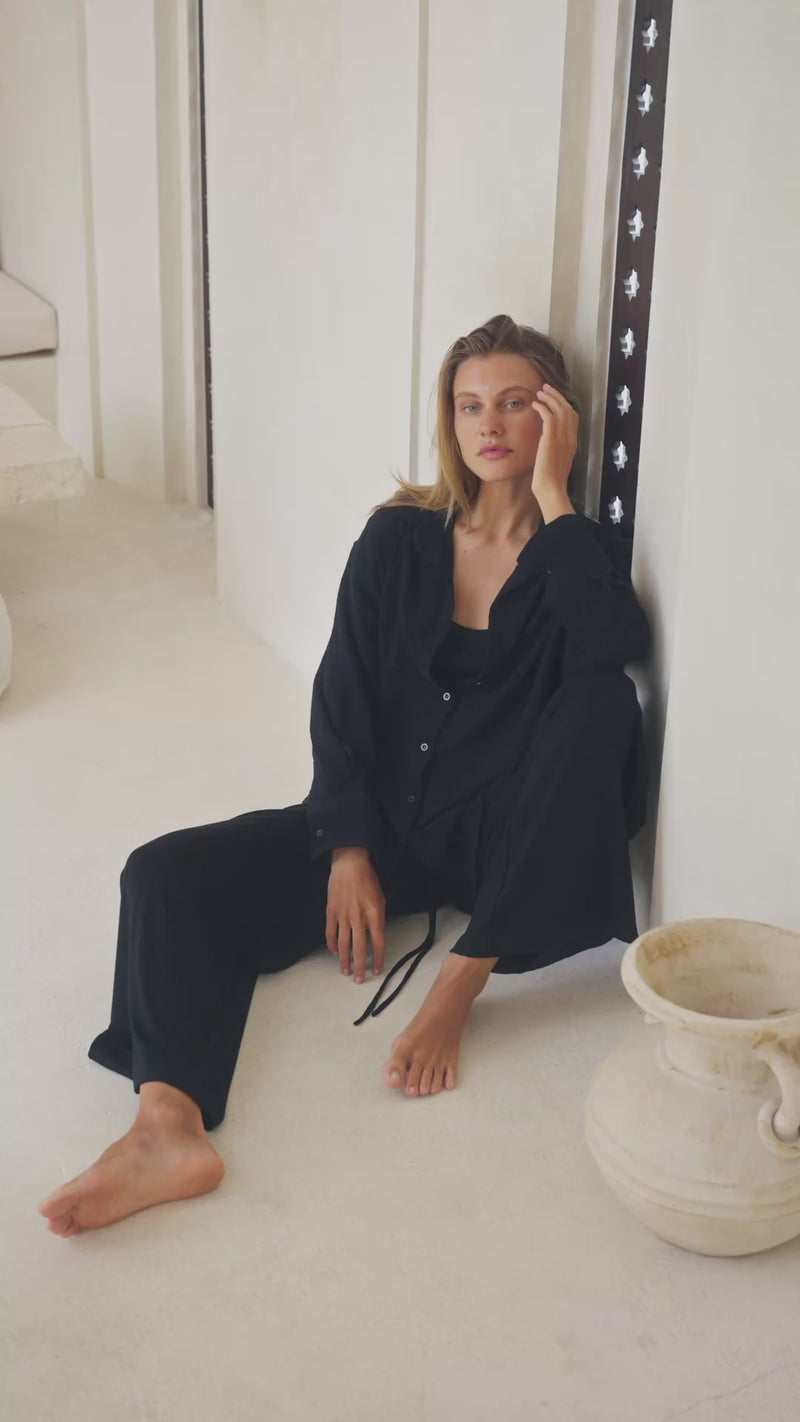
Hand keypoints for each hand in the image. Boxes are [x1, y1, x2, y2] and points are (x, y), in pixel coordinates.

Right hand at [326, 849, 385, 981]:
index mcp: (375, 914)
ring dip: (345, 960)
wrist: (349, 864)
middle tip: (359, 980)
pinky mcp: (331, 912)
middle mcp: (359, 917)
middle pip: (360, 948)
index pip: (379, 942)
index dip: (378, 959)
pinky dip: (331, 946)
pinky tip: (334, 953)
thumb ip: (379, 919)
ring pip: (343, 944)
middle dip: (360, 967)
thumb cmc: (368, 880)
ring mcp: (343, 915)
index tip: (376, 970)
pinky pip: (330, 933)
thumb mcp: (381, 899)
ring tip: (346, 972)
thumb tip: (376, 937)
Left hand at [530, 384, 578, 506]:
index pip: (573, 416)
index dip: (564, 404)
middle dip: (557, 396)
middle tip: (546, 388)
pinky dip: (542, 407)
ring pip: (559, 409)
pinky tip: (535, 404)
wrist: (551, 489)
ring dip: (549, 398)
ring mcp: (562, 437)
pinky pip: (549, 416)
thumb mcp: (557, 460)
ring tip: (539, 392)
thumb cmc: (551, 480)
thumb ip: (555, 447)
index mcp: (573, 442)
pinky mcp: (551, 439)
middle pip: (568, 408)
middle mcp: (570, 437)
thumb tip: (547, 440)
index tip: (554, 398)